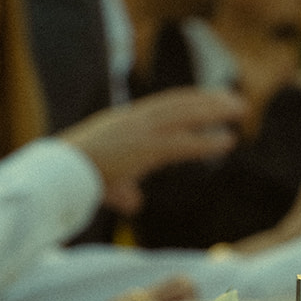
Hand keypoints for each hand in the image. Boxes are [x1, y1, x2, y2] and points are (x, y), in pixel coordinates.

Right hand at [63, 88, 245, 211]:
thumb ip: (125, 191)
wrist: (60, 175)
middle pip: (179, 103)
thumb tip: (134, 204)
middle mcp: (134, 121)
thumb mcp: (106, 182)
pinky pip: (184, 143)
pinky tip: (229, 141)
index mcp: (124, 122)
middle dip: (208, 99)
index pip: (163, 104)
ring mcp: (141, 133)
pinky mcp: (146, 150)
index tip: (210, 97)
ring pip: (185, 115)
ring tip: (240, 110)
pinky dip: (208, 142)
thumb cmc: (76, 179)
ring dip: (215, 111)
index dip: (189, 99)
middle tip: (235, 99)